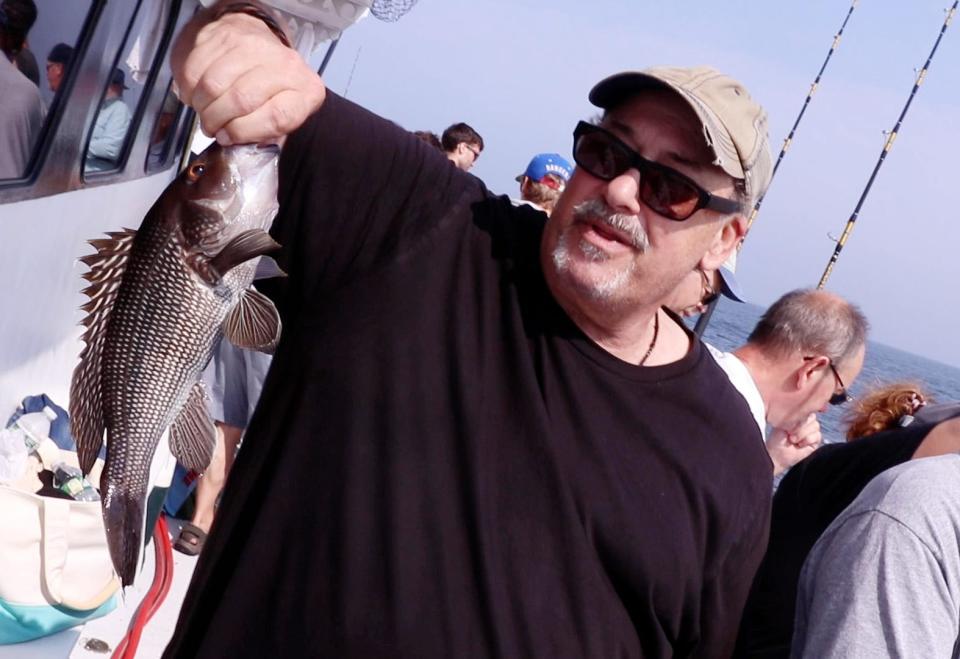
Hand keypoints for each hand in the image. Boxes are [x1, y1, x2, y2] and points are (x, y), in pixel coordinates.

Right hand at [170, 5, 325, 144]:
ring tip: (204, 112)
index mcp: (306, 90)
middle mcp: (284, 63)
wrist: (256, 38)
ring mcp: (254, 45)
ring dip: (202, 106)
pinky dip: (190, 89)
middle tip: (211, 129)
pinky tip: (197, 94)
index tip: (229, 138)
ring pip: (213, 85)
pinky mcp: (224, 34)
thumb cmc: (270, 87)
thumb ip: (268, 134)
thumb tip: (244, 148)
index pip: (277, 117)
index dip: (244, 133)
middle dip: (218, 122)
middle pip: (241, 100)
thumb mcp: (282, 114)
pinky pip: (196, 70)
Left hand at [766, 413, 822, 475]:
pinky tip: (799, 444)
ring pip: (815, 426)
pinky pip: (817, 436)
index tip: (792, 421)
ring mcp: (811, 431)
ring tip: (792, 439)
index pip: (806, 408)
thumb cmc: (777, 439)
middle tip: (789, 433)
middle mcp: (805, 422)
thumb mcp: (784, 423)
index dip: (801, 414)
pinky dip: (806, 440)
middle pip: (812, 417)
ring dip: (802, 434)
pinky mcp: (815, 441)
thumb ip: (796, 416)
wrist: (777, 454)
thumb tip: (807, 412)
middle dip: (799, 426)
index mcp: (797, 416)